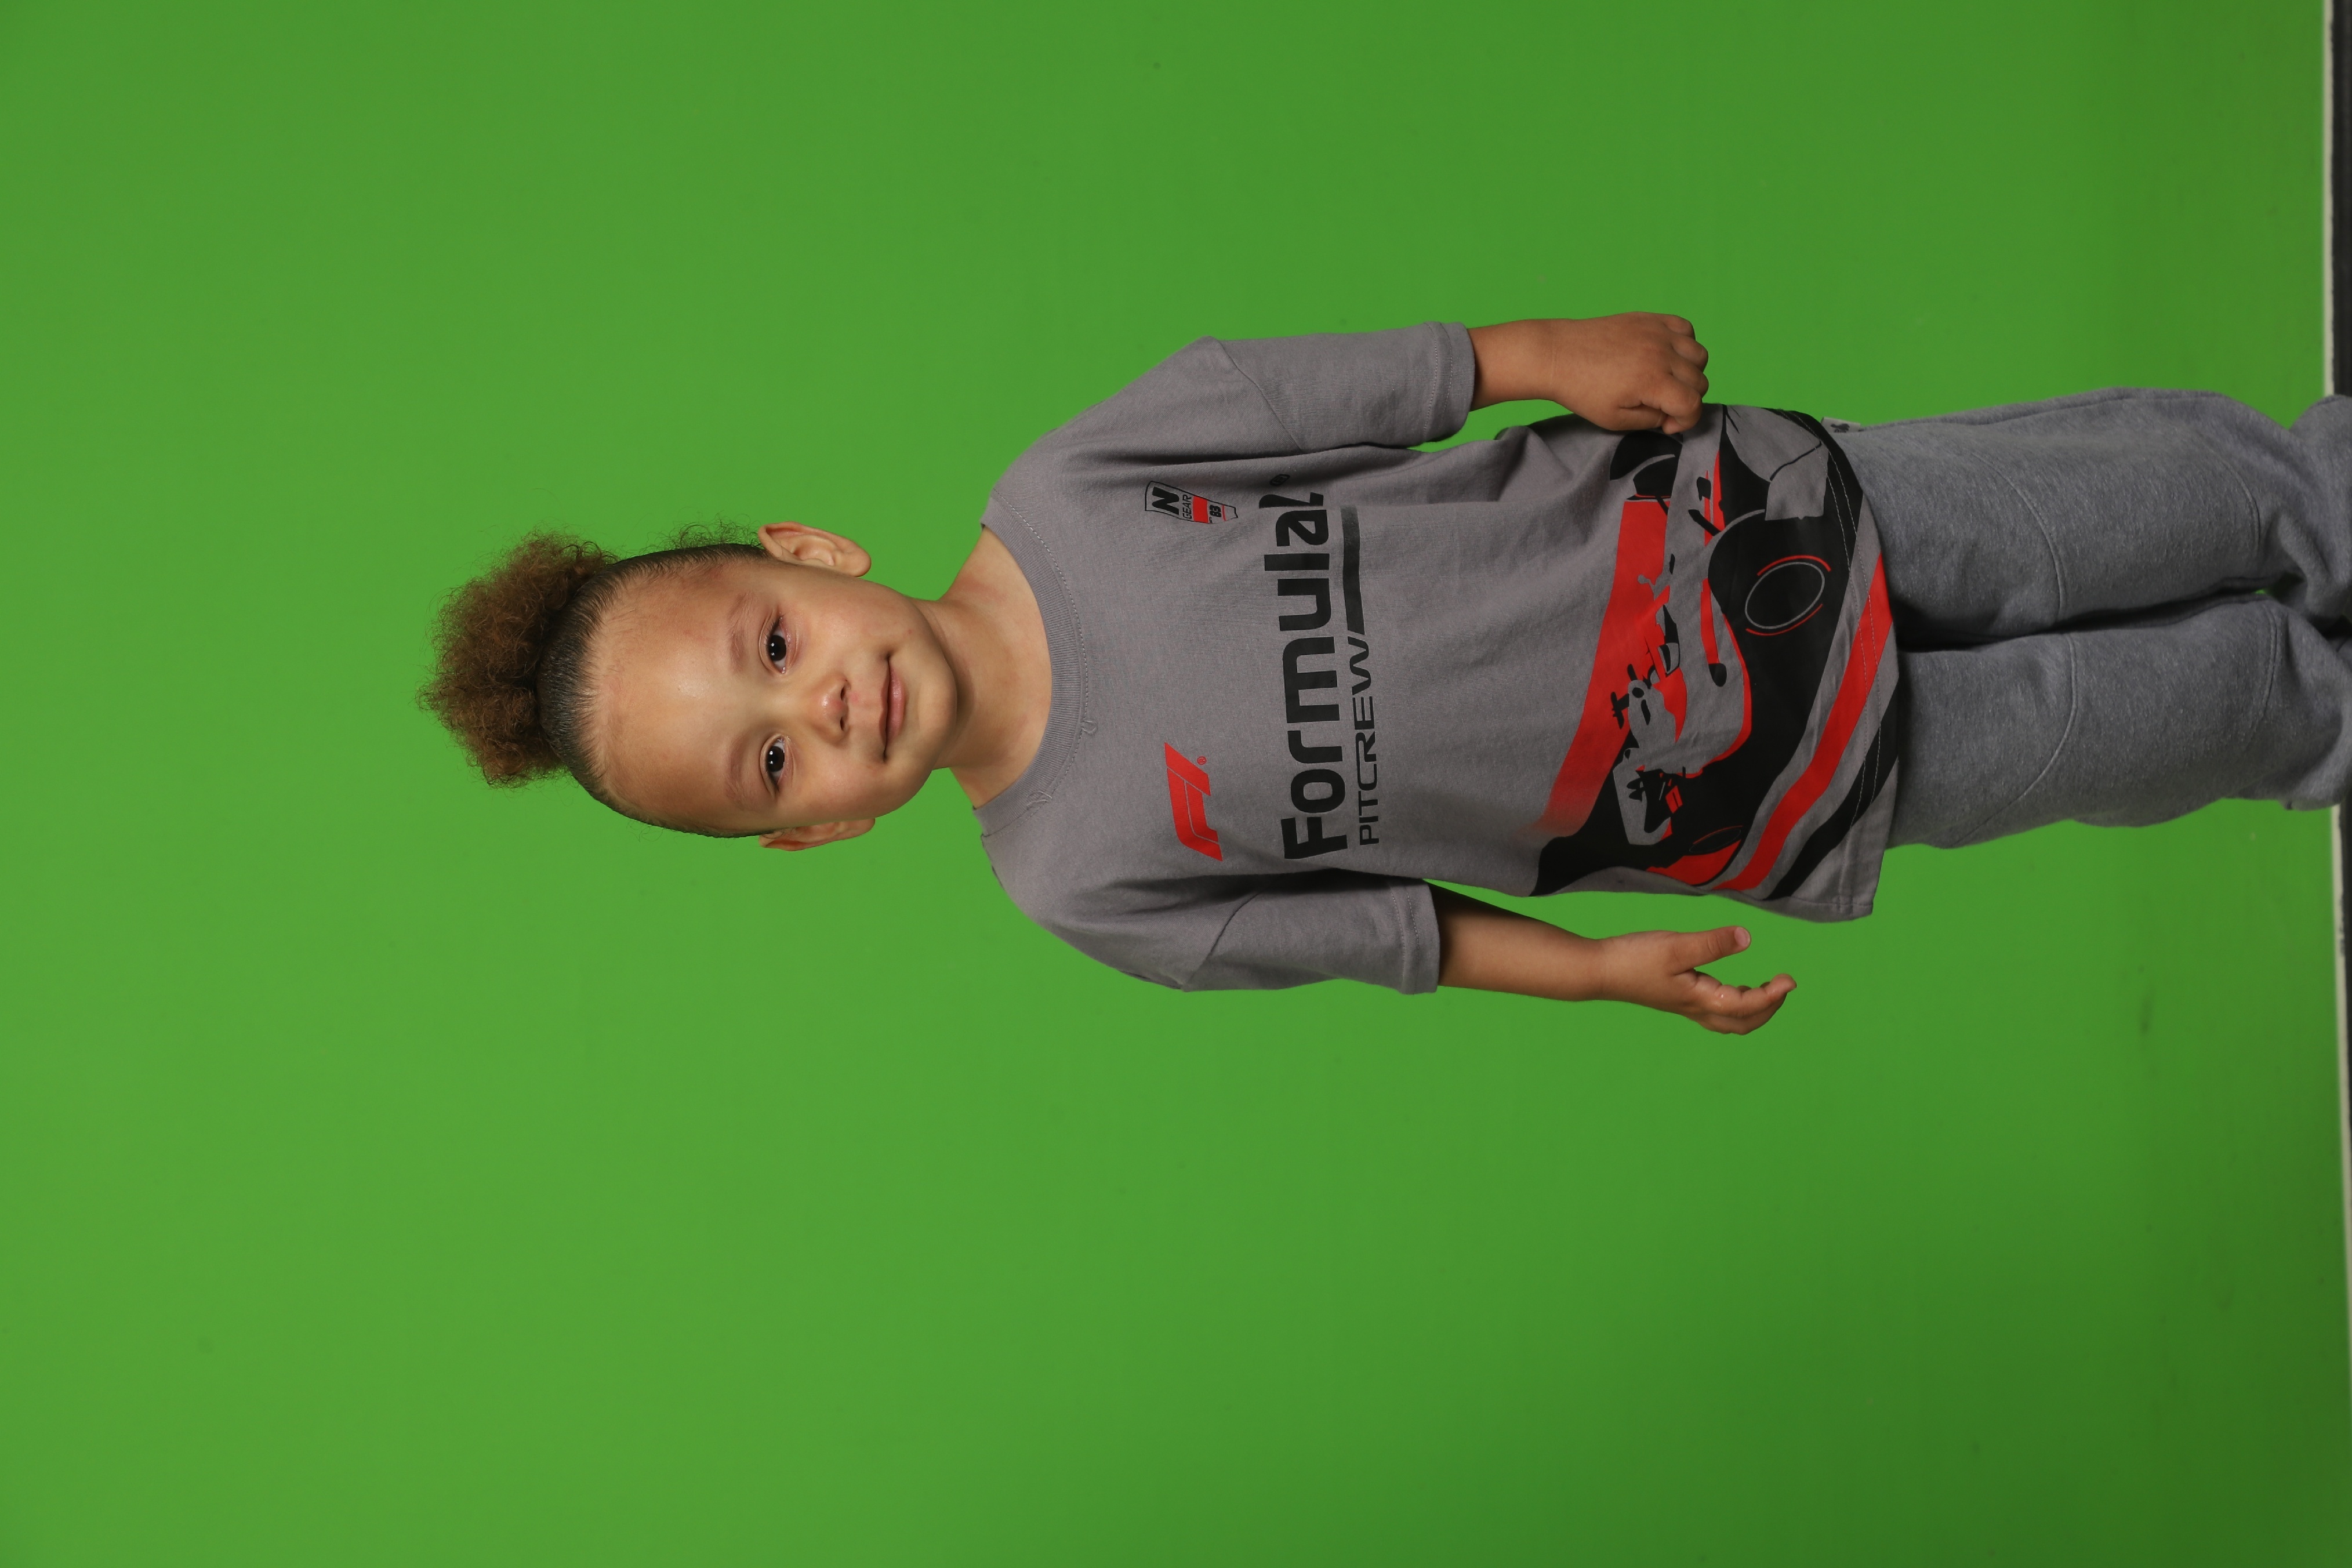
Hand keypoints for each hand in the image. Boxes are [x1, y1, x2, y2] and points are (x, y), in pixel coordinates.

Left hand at [1468, 314, 1710, 433]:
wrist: (1558, 355)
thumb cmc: (1582, 391)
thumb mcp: (1615, 420)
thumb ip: (1651, 420)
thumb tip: (1671, 414)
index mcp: (1653, 381)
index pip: (1693, 404)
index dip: (1686, 420)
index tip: (1667, 424)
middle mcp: (1662, 354)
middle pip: (1700, 381)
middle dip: (1687, 399)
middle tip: (1662, 405)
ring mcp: (1657, 333)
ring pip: (1699, 354)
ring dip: (1690, 372)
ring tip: (1666, 380)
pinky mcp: (1650, 319)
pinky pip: (1686, 328)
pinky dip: (1684, 343)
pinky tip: (1666, 355)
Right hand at [1594, 926, 1792, 1034]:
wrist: (1599, 970)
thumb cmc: (1634, 959)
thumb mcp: (1676, 946)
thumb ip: (1712, 943)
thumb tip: (1747, 938)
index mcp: (1700, 999)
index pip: (1746, 1005)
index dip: (1772, 995)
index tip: (1790, 980)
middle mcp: (1696, 1008)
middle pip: (1741, 1022)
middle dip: (1768, 1008)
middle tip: (1783, 986)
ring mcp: (1686, 1005)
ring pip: (1728, 1020)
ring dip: (1753, 1009)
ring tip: (1766, 988)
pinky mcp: (1677, 997)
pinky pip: (1716, 1010)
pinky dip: (1735, 1003)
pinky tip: (1732, 987)